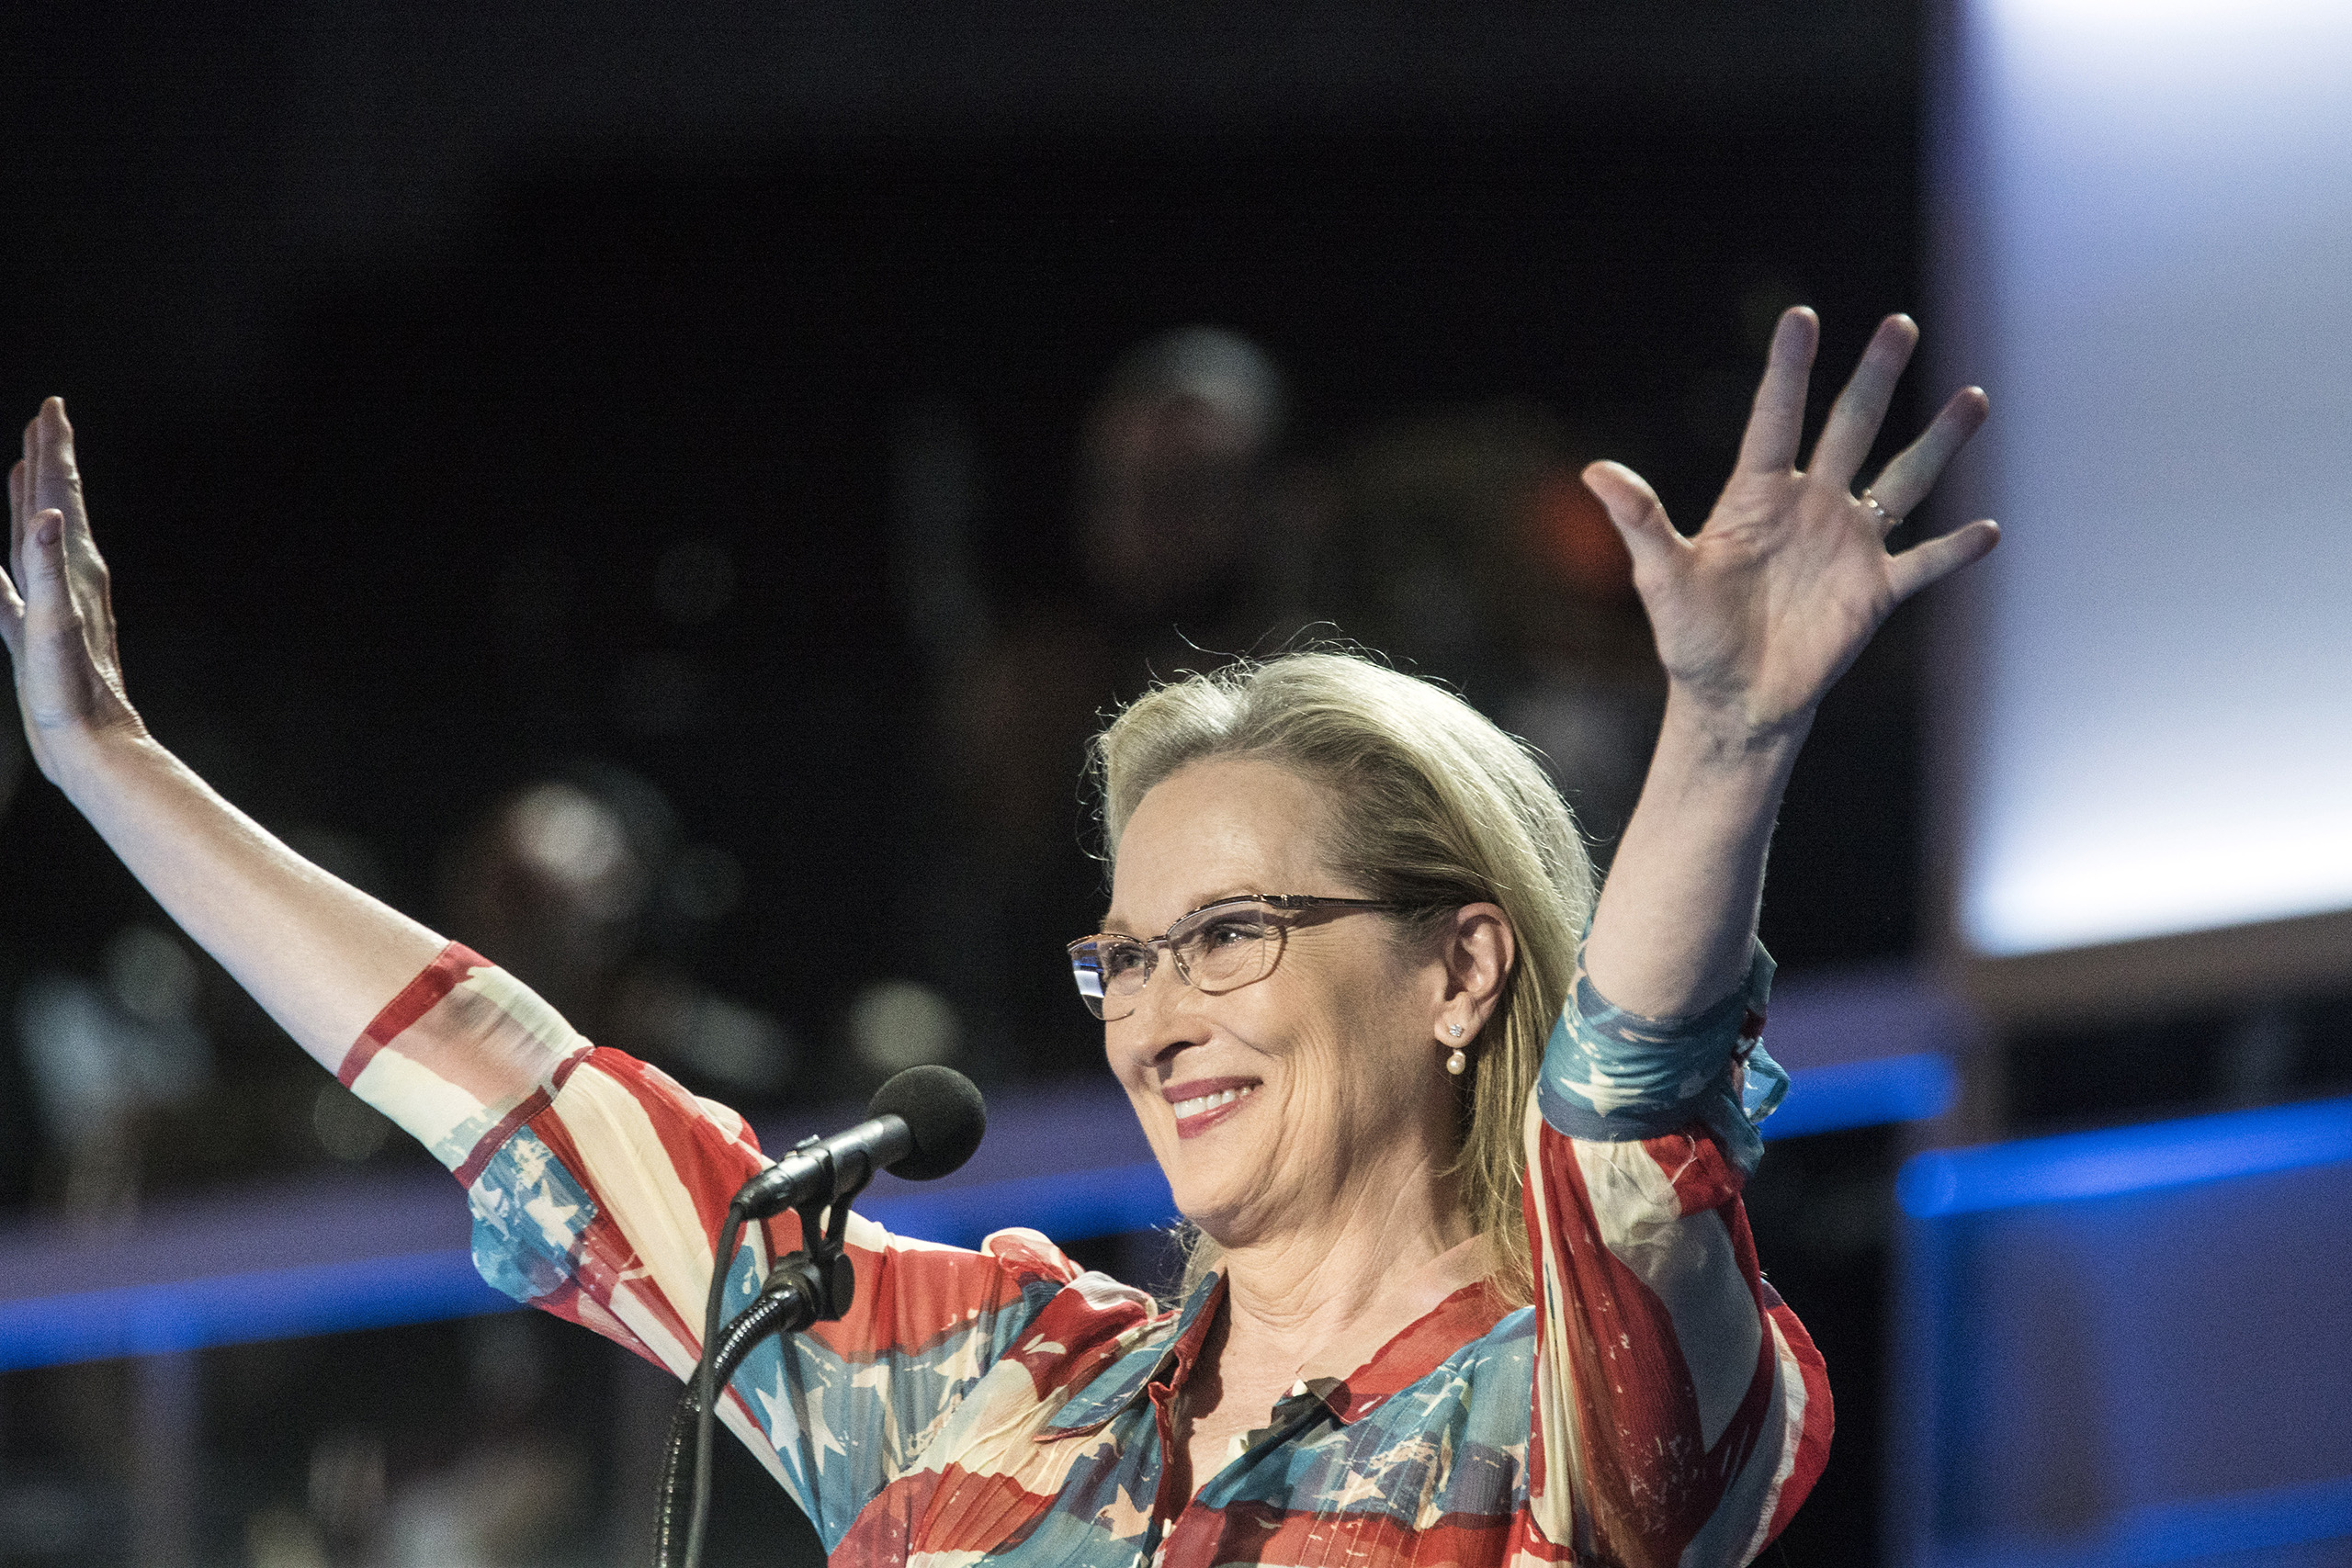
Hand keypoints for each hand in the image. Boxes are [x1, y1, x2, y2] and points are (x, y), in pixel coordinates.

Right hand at [2, 398, 145, 781]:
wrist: (91, 743)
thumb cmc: (71, 690)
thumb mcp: (51, 625)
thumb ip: (45, 569)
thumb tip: (45, 514)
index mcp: (73, 568)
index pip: (58, 494)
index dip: (53, 451)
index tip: (52, 408)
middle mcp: (70, 577)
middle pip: (55, 501)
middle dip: (50, 457)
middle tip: (48, 413)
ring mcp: (57, 601)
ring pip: (39, 532)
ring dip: (33, 494)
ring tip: (26, 461)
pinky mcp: (41, 629)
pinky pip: (22, 576)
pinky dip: (17, 550)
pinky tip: (13, 544)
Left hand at [1583, 309, 1998, 741]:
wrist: (1732, 701)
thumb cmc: (1692, 638)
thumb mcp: (1662, 579)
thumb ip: (1640, 522)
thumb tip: (1594, 471)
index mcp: (1757, 495)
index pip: (1775, 418)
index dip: (1789, 369)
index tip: (1801, 315)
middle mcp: (1811, 506)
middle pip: (1850, 428)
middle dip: (1875, 377)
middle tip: (1900, 324)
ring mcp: (1849, 545)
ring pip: (1903, 480)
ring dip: (1938, 442)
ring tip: (1974, 397)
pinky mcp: (1876, 591)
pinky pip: (1925, 563)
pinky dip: (1956, 550)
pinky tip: (1990, 529)